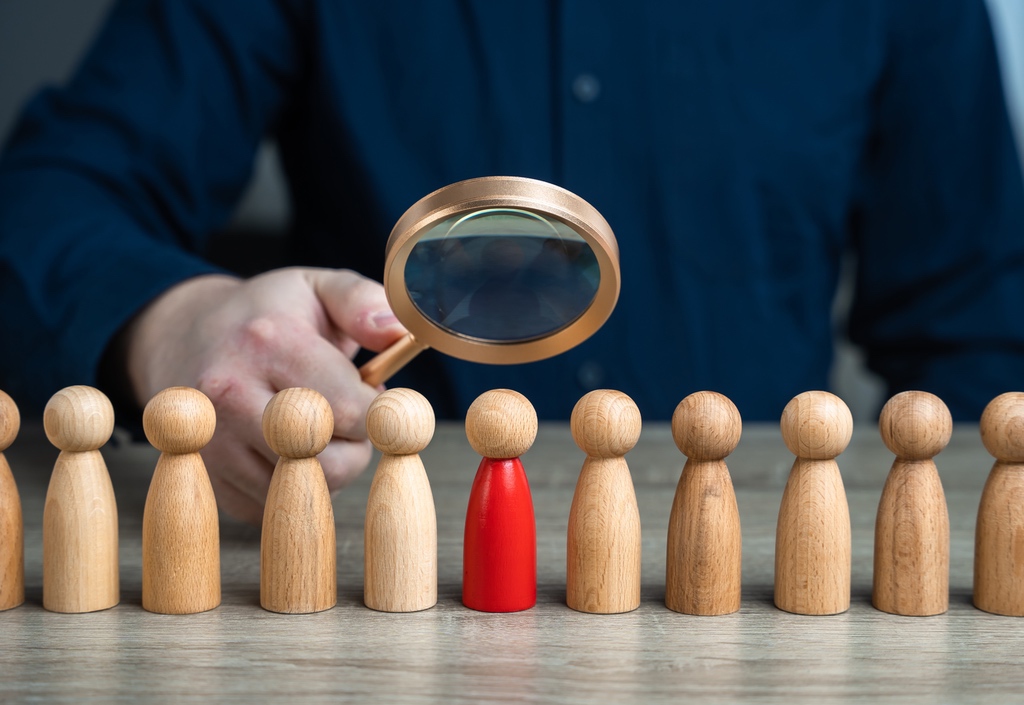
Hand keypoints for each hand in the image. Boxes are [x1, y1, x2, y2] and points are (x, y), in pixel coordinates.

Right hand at [124, 268, 406, 523]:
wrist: (181, 336)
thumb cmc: (269, 314)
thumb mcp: (318, 287)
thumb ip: (364, 302)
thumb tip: (399, 333)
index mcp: (267, 341)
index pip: (349, 409)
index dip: (377, 410)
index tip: (372, 395)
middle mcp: (228, 395)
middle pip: (328, 461)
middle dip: (355, 445)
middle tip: (346, 418)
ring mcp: (210, 441)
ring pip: (303, 491)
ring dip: (325, 468)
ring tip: (315, 429)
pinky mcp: (204, 477)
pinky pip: (273, 506)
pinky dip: (291, 485)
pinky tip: (282, 448)